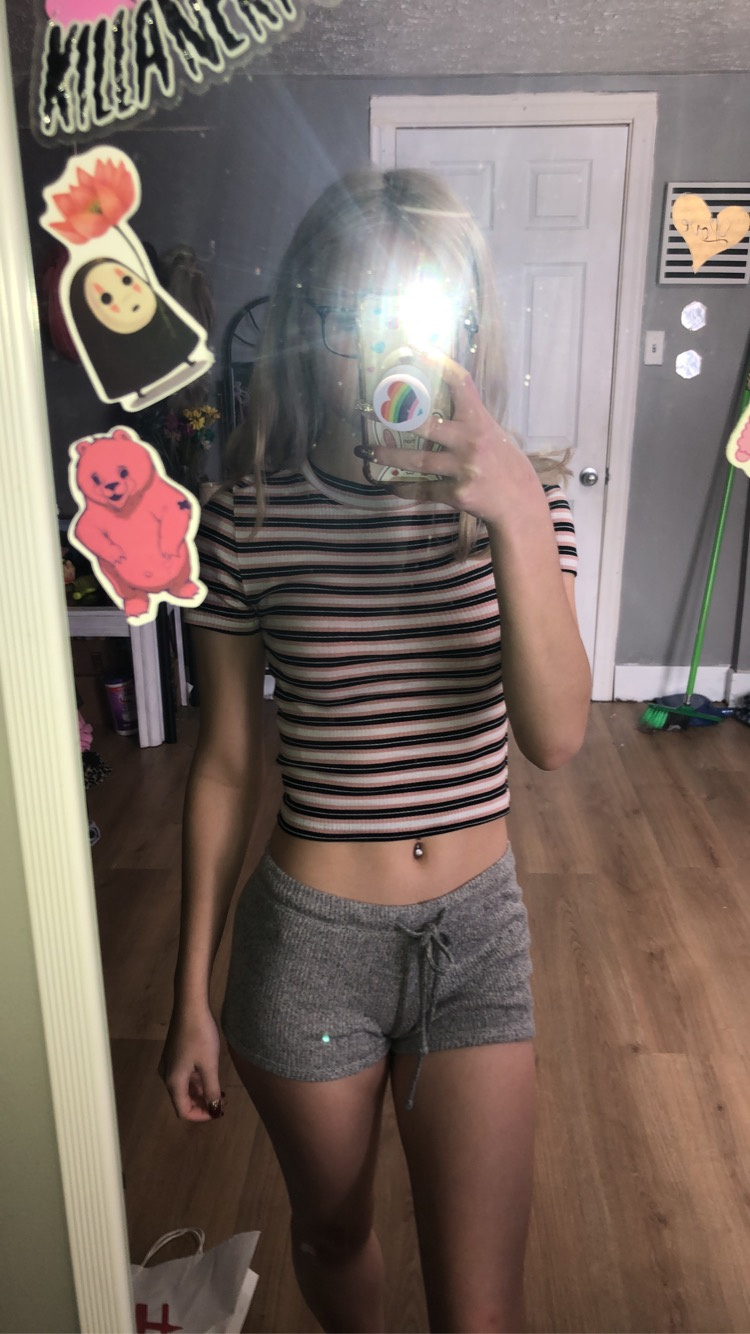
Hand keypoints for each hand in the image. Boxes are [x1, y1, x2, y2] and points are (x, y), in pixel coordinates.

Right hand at [158, 1007, 225, 1122]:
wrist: (190, 1005)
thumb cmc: (200, 1035)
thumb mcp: (209, 1065)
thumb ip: (211, 1090)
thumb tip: (213, 1110)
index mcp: (173, 1081)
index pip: (183, 1110)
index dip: (201, 1116)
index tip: (218, 1112)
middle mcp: (167, 1075)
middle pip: (182, 1100)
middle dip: (202, 1104)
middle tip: (222, 1102)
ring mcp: (169, 1064)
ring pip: (184, 1088)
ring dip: (201, 1093)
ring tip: (220, 1092)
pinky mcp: (174, 1054)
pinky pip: (184, 1076)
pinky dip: (197, 1081)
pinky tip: (211, 1077)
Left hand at [370, 352, 537, 527]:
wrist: (520, 502)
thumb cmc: (505, 465)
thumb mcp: (494, 435)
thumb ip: (469, 423)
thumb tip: (438, 408)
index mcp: (479, 421)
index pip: (459, 383)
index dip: (438, 362)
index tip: (415, 347)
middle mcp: (471, 441)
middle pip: (424, 424)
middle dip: (392, 417)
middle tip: (366, 410)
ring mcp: (464, 468)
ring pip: (417, 460)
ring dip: (387, 456)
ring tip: (366, 451)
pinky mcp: (458, 493)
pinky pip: (423, 489)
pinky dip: (403, 487)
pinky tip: (388, 484)